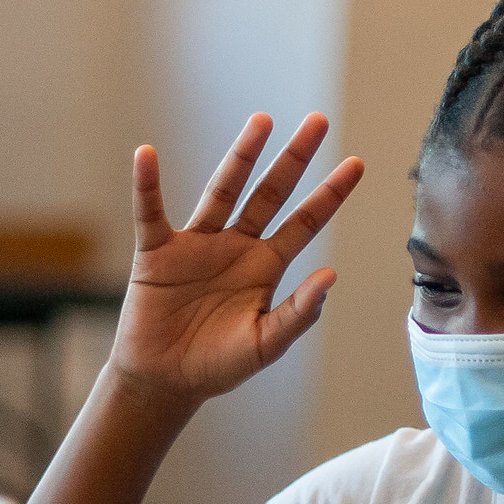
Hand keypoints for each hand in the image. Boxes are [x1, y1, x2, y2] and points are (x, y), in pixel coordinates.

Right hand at [114, 114, 362, 406]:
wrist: (165, 382)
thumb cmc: (217, 365)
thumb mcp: (266, 344)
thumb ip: (298, 313)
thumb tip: (331, 276)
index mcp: (266, 266)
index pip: (305, 222)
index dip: (330, 194)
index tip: (356, 164)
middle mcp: (236, 246)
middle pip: (270, 193)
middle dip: (294, 158)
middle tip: (319, 121)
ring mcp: (197, 245)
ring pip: (222, 191)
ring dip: (241, 156)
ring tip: (262, 122)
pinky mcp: (157, 253)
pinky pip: (150, 213)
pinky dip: (146, 186)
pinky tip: (146, 156)